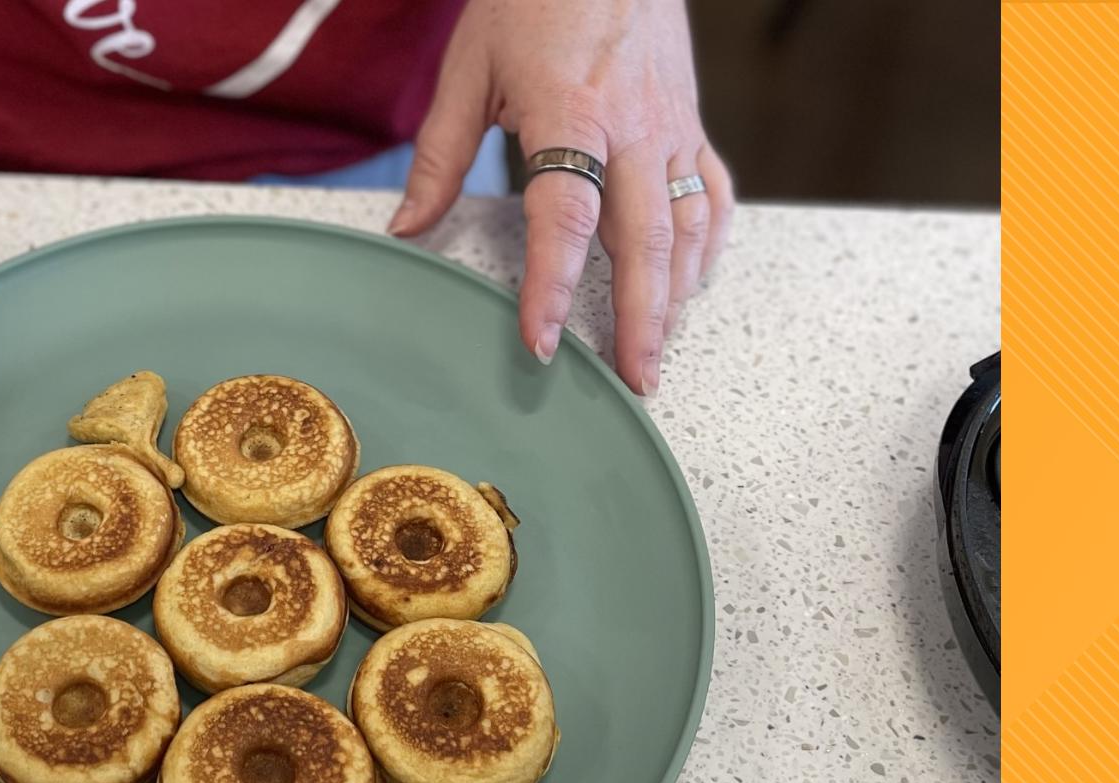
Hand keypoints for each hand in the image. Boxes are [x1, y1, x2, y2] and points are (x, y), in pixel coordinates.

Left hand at [391, 0, 733, 394]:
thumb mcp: (469, 67)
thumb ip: (438, 154)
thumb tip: (407, 226)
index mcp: (568, 111)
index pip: (563, 220)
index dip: (550, 287)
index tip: (539, 343)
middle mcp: (630, 126)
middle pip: (641, 240)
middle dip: (638, 317)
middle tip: (633, 379)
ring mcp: (670, 124)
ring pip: (686, 225)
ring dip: (676, 295)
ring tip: (659, 352)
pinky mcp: (691, 118)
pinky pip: (712, 191)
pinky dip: (708, 242)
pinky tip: (694, 281)